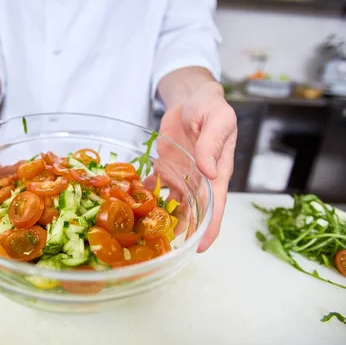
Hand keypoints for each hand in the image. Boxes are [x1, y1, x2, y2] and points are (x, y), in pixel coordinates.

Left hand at [158, 81, 236, 251]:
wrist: (191, 97)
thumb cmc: (211, 107)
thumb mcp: (217, 120)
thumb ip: (212, 144)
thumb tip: (211, 171)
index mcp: (217, 172)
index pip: (216, 205)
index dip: (209, 227)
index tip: (200, 248)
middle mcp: (198, 179)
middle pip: (192, 211)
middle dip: (181, 231)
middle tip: (163, 249)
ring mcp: (181, 175)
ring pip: (171, 203)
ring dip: (160, 218)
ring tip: (142, 234)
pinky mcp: (165, 167)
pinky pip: (154, 186)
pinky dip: (143, 195)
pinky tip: (128, 204)